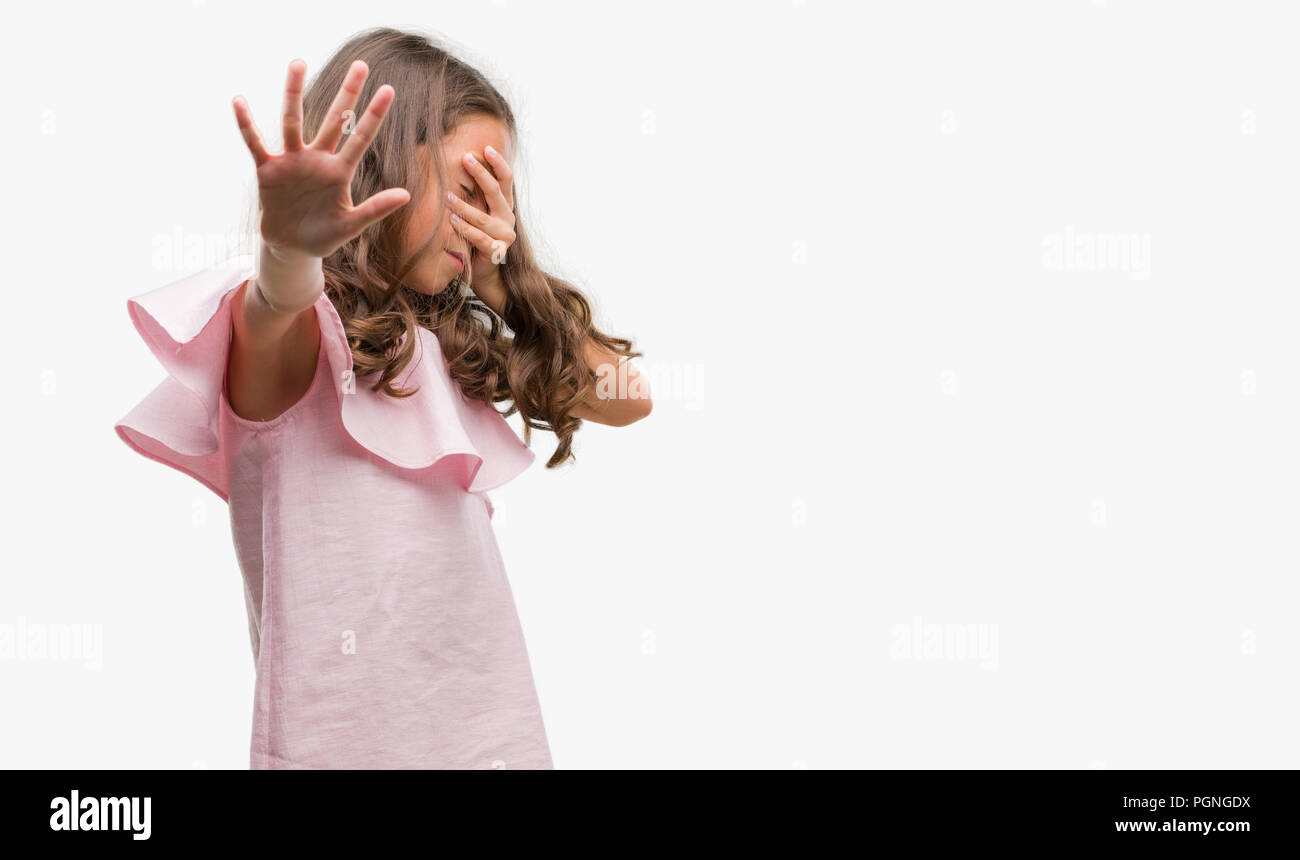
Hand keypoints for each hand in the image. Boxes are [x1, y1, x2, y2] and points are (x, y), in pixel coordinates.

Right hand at [231, 59, 409, 259]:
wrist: (291, 247)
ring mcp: (292, 161)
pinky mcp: (267, 169)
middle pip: (334, 120)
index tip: (389, 89)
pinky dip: (246, 124)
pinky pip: (255, 142)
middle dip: (348, 93)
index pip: (360, 138)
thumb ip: (375, 209)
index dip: (374, 115)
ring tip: (298, 63)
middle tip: (361, 64)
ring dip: (294, 93)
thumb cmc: (323, 235)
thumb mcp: (350, 225)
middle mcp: (317, 159)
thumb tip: (407, 194)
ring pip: (293, 121)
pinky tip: (239, 101)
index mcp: (339, 171)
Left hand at [447, 146, 516, 309]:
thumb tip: (452, 164)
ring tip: (447, 196)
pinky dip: (465, 229)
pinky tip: (452, 221)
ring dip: (464, 205)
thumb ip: (472, 195)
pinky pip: (480, 238)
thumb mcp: (476, 212)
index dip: (498, 163)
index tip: (486, 148)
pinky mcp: (496, 251)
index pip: (506, 179)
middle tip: (465, 159)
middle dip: (480, 174)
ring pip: (483, 217)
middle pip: (496, 192)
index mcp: (504, 205)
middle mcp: (507, 217)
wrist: (484, 271)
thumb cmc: (475, 237)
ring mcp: (505, 235)